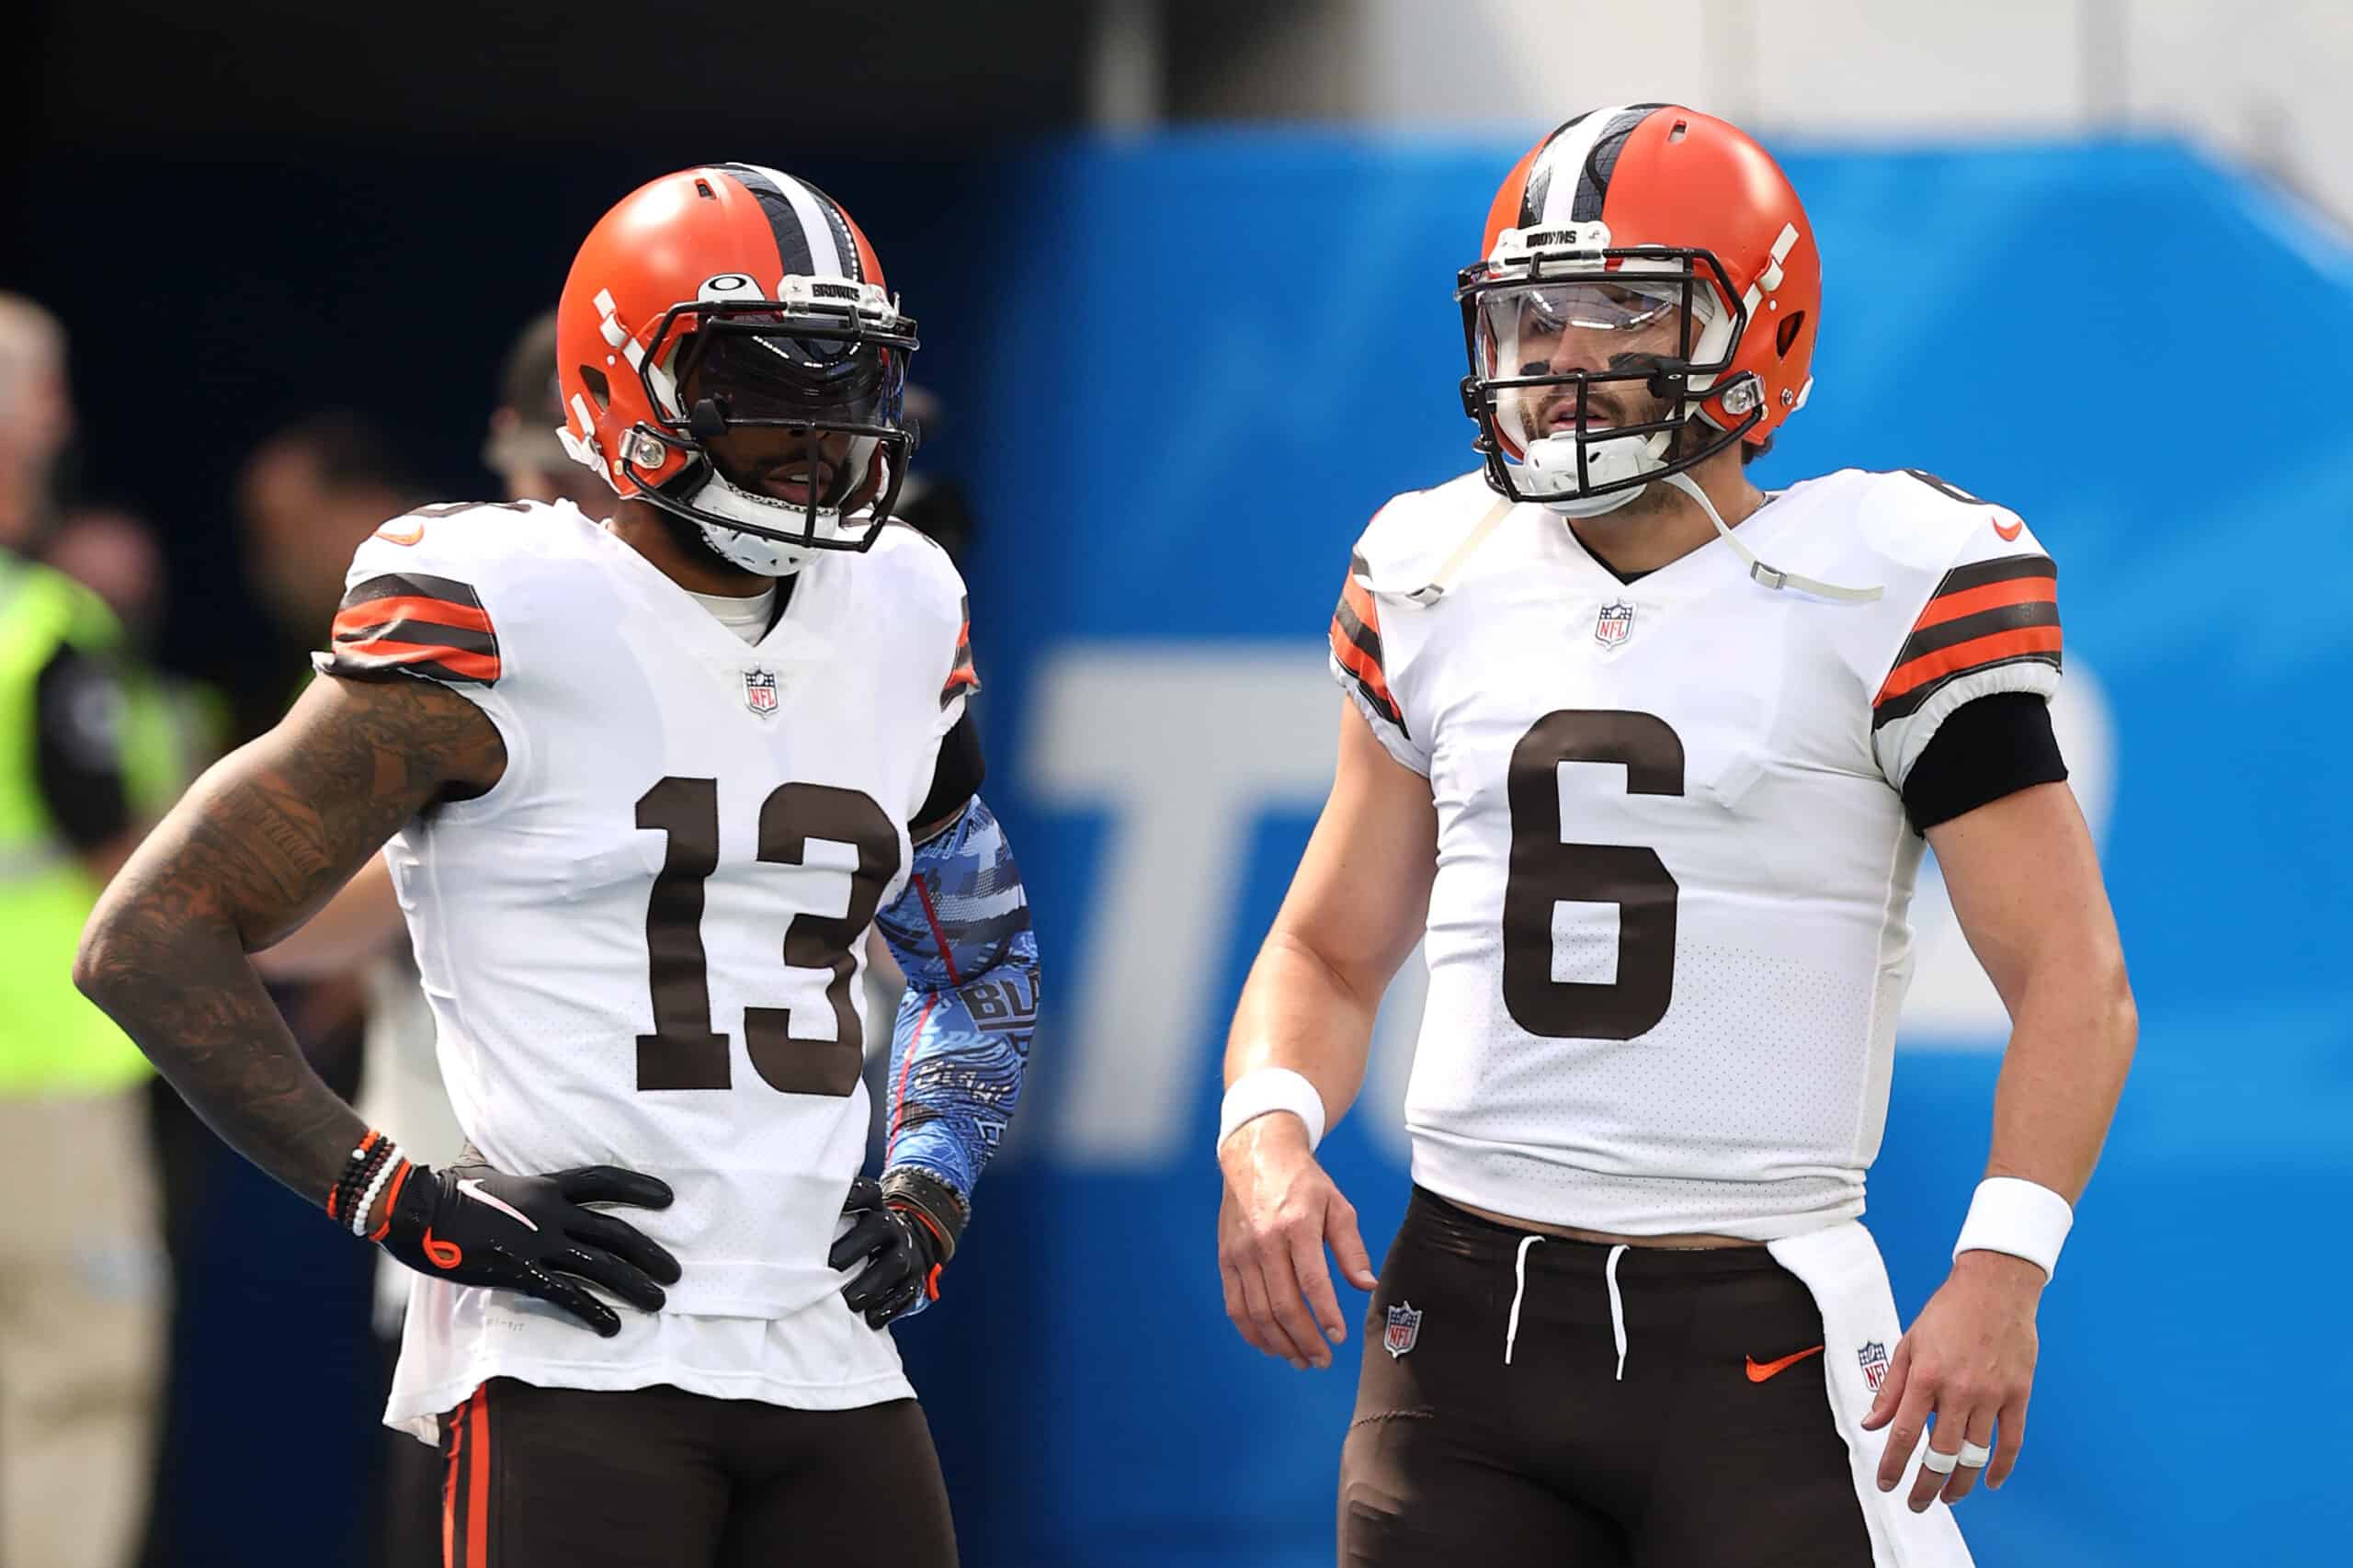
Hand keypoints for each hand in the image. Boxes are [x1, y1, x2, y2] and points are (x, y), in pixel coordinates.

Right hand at [379, 1161, 680, 1337]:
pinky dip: (593, 1310)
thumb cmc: (446, 1192)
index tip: (669, 1198)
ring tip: (659, 1301)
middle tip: (675, 1272)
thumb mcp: (491, 1178)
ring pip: (599, 1264)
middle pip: (614, 1231)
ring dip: (633, 1284)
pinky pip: (565, 1293)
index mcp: (545, 1186)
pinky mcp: (519, 1271)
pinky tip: (613, 1326)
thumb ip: (517, 1185)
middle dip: (649, 1252)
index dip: (639, 1187)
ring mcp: (537, 1242)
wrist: (414, 1207)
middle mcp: (550, 1213)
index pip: (604, 1181)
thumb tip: (520, 1186)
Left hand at [830, 1170, 961, 1328]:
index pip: (867, 1192)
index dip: (854, 1195)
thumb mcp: (847, 1221)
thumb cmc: (856, 1237)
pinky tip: (871, 1318)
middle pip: (879, 1228)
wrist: (903, 1246)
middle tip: (831, 1267)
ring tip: (850, 1302)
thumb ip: (822, 1223)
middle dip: (854, 1248)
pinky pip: (907, 1291)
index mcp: (871, 1207)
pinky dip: (890, 1306)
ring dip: (872, 1283)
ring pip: (895, 1264)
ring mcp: (905, 1252)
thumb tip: (779, 1231)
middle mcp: (890, 1226)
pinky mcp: (914, 1279)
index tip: (840, 1203)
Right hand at [1217, 1114, 1377, 1369]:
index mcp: (1296, 1226)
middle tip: (1322, 1361)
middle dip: (1305, 1340)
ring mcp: (1240, 1253)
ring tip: (1301, 1360)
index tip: (1339, 1338)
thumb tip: (1366, 1286)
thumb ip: (1352, 1249)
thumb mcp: (1338, 1206)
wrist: (1257, 1155)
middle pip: (1283, 1305)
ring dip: (1280, 1343)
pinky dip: (1252, 1332)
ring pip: (1258, 1312)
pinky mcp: (1225, 1259)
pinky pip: (1235, 1306)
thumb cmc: (1304, 1183)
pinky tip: (1270, 1346)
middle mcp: (1264, 1241)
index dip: (1325, 1315)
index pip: (1312, 1282)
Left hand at [1861, 1250, 2043, 1509]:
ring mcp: (1992, 1395)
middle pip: (1940, 1454)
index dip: (1893, 1464)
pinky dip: (2002, 1466)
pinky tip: (1991, 1481)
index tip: (1886, 1483)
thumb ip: (1890, 1388)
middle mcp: (1959, 1390)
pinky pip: (2011, 1441)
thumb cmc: (1948, 1312)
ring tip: (1948, 1497)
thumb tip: (1872, 1422)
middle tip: (1917, 1503)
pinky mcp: (2018, 1395)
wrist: (1995, 1287)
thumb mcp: (1908, 1344)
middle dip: (1926, 1486)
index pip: (1905, 1433)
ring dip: (1960, 1482)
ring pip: (1975, 1454)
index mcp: (1926, 1376)